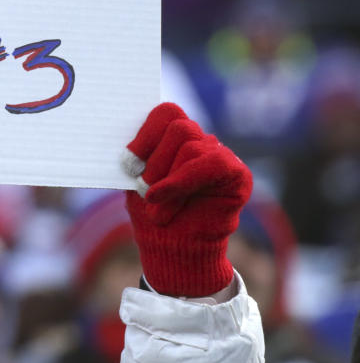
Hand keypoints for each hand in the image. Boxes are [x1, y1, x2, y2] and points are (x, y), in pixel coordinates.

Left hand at [122, 103, 251, 296]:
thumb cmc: (153, 212)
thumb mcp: (136, 181)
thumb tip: (125, 142)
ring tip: (156, 209)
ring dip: (165, 180)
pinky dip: (181, 181)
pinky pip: (210, 163)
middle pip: (179, 127)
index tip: (128, 163)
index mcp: (174, 138)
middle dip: (155, 161)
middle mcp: (200, 141)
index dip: (145, 133)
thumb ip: (137, 158)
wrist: (173, 249)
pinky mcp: (237, 172)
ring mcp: (220, 155)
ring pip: (190, 145)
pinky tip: (161, 197)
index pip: (166, 113)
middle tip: (142, 190)